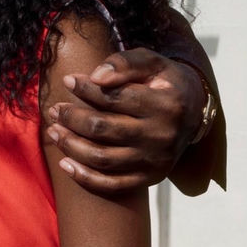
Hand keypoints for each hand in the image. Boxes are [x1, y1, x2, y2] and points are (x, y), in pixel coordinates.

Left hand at [44, 49, 203, 194]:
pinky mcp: (151, 178)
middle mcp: (163, 136)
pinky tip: (64, 163)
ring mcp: (157, 161)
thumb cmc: (163, 82)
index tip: (67, 81)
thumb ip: (125, 63)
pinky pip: (112, 184)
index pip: (115, 99)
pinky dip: (85, 177)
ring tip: (53, 130)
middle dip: (71, 118)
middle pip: (103, 129)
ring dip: (70, 145)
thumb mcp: (152, 63)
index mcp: (166, 104)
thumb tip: (96, 76)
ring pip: (102, 158)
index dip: (86, 89)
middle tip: (55, 109)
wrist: (193, 112)